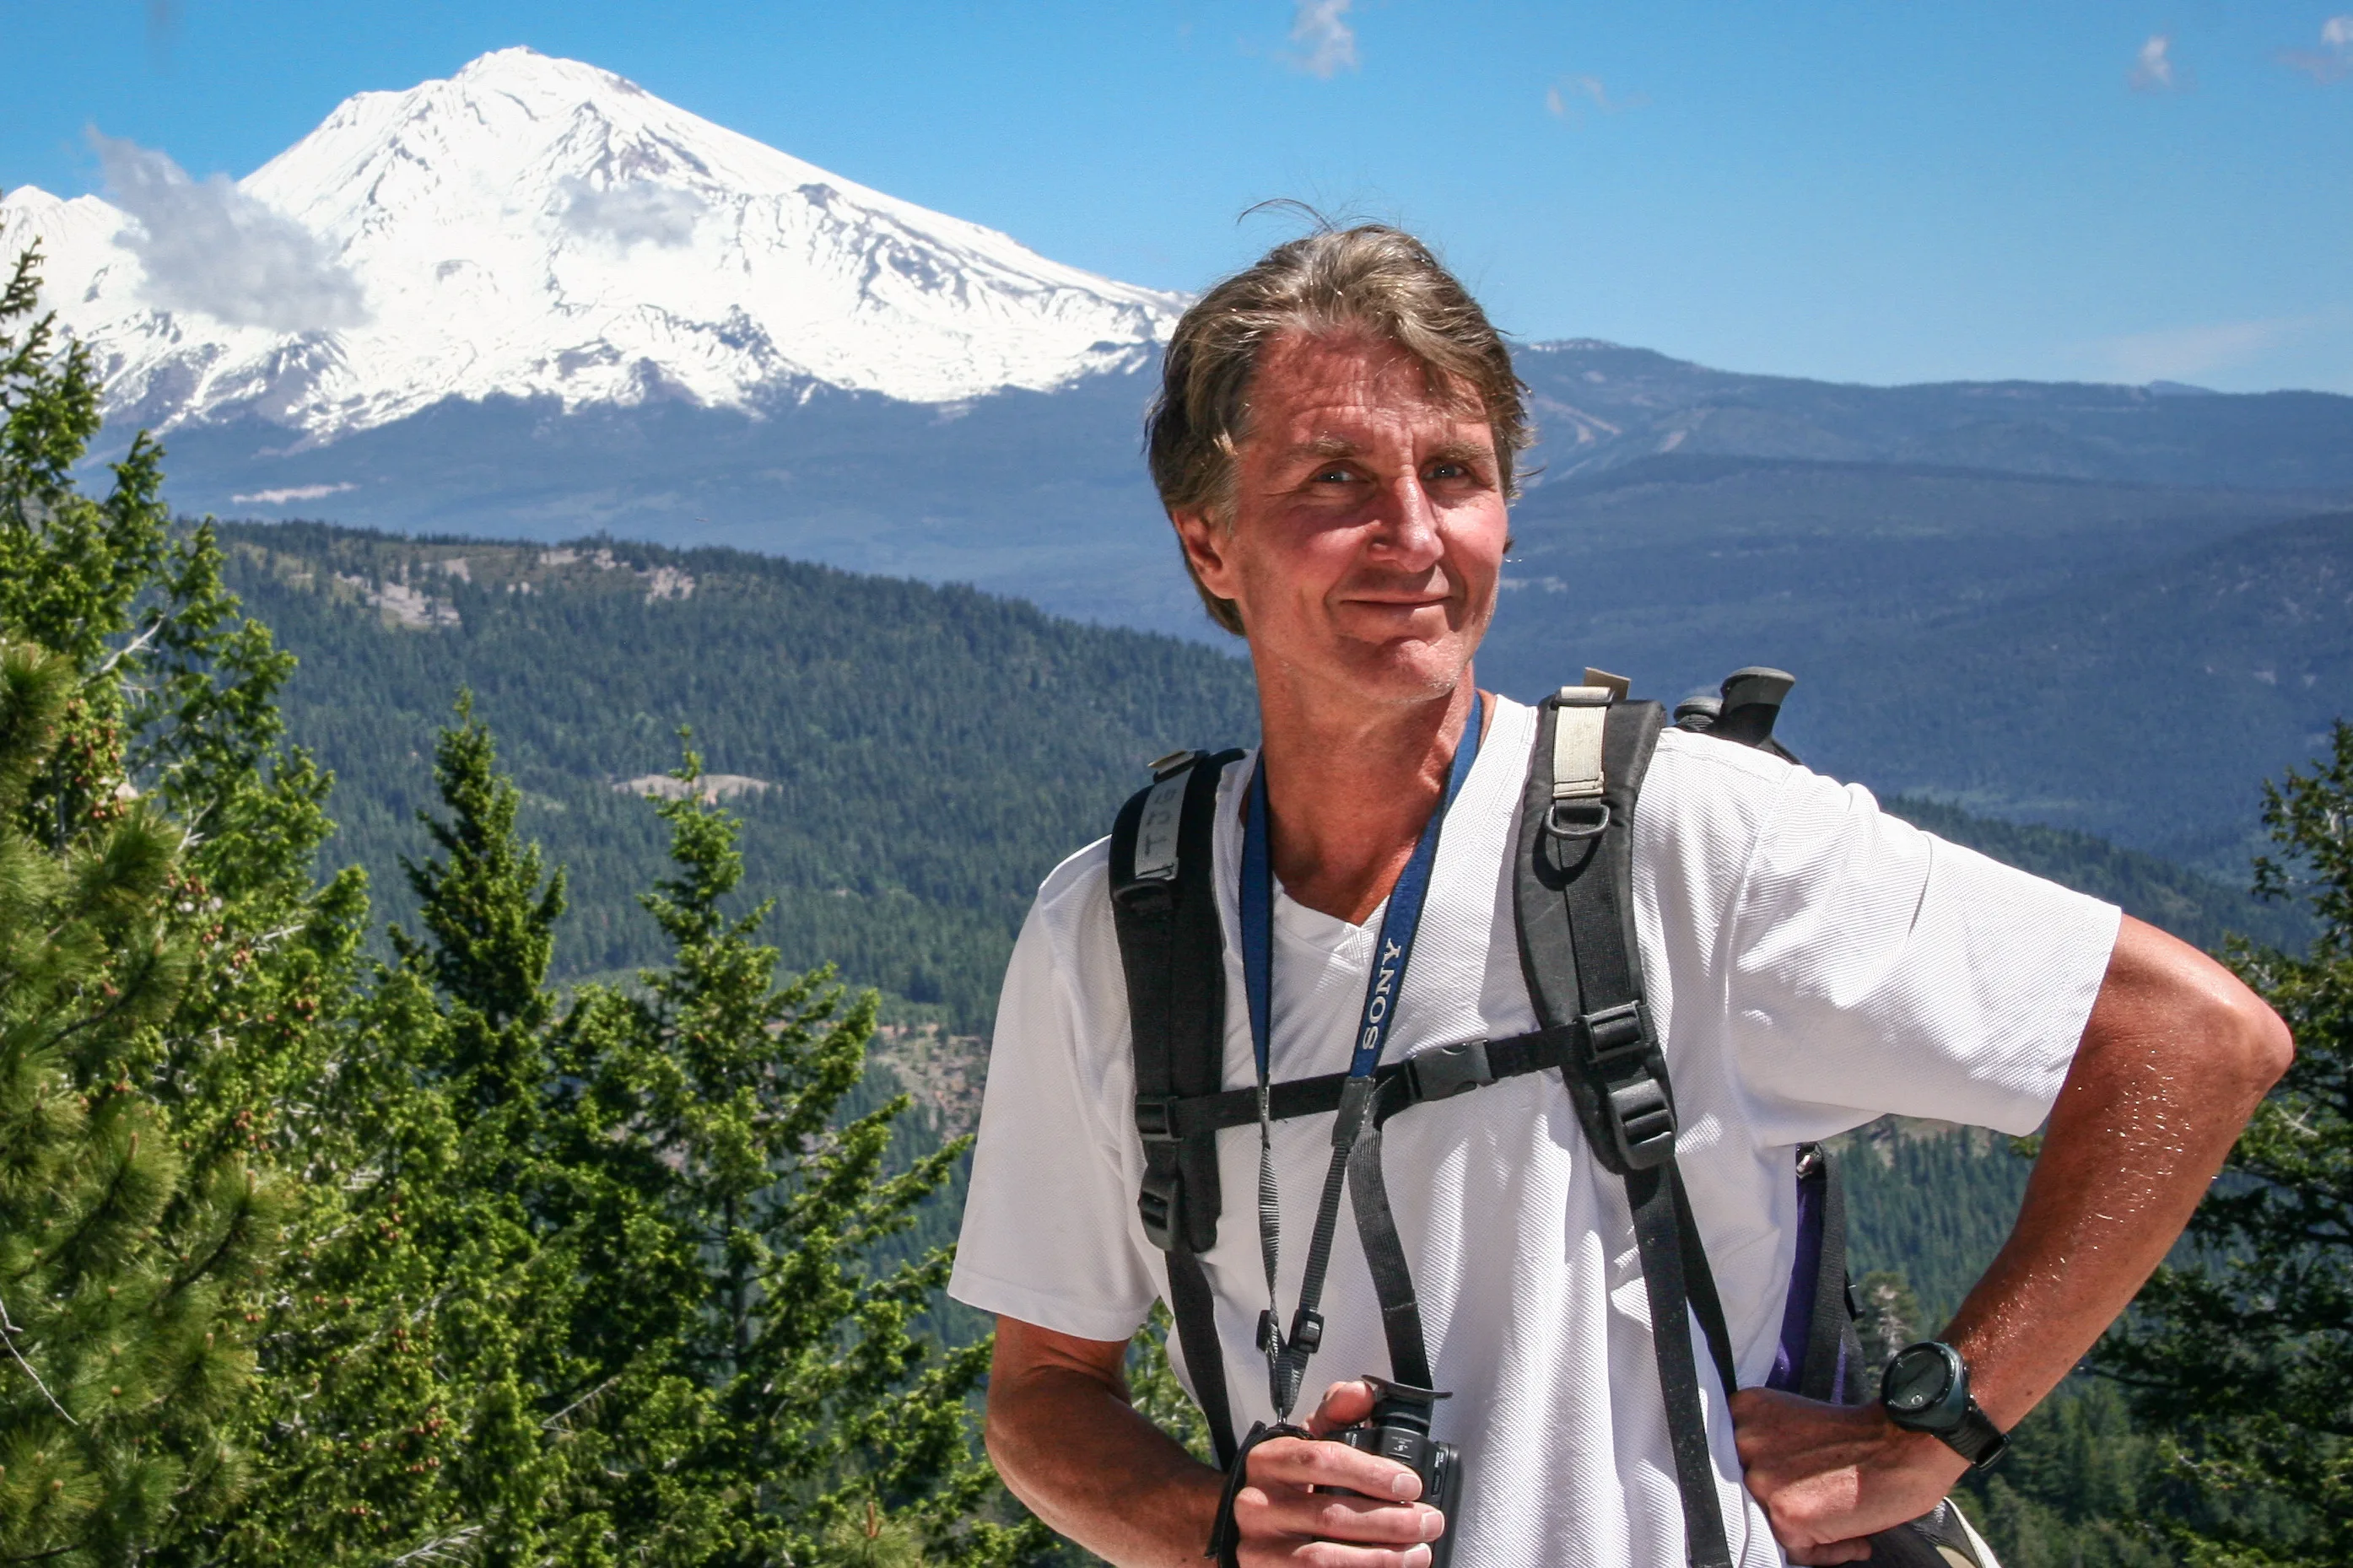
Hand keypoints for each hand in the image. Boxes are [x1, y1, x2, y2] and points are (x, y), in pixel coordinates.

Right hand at [1226, 1380, 1448, 1566]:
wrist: (1251, 1528)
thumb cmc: (1288, 1482)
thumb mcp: (1309, 1439)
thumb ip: (1338, 1412)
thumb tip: (1362, 1393)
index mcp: (1268, 1459)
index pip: (1322, 1460)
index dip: (1372, 1474)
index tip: (1410, 1484)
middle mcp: (1256, 1504)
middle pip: (1330, 1515)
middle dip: (1390, 1521)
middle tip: (1428, 1522)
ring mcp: (1257, 1547)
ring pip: (1323, 1559)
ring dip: (1380, 1558)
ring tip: (1418, 1552)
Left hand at [1731, 1388, 1967, 1564]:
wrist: (1907, 1443)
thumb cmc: (1864, 1435)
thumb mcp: (1797, 1419)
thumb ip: (1771, 1446)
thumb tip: (1767, 1492)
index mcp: (1747, 1412)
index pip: (1741, 1460)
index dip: (1775, 1478)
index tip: (1801, 1482)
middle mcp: (1745, 1443)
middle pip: (1755, 1492)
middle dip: (1790, 1501)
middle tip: (1828, 1500)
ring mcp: (1762, 1480)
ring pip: (1773, 1523)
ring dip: (1810, 1529)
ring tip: (1844, 1518)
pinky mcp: (1786, 1514)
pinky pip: (1798, 1551)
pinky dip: (1828, 1551)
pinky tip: (1855, 1537)